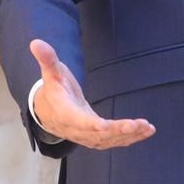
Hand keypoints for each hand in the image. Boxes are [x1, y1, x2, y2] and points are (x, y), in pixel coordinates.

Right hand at [29, 39, 155, 148]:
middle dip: (119, 130)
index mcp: (63, 111)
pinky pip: (112, 141)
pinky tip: (146, 132)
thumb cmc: (53, 88)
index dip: (91, 125)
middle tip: (138, 124)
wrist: (48, 111)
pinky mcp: (95, 138)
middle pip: (97, 134)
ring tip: (147, 128)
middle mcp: (75, 128)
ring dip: (129, 135)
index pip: (77, 120)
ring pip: (108, 140)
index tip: (105, 125)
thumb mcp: (51, 72)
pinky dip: (130, 138)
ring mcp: (85, 135)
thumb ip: (47, 59)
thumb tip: (35, 42)